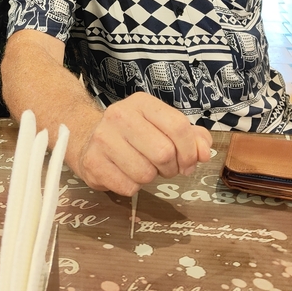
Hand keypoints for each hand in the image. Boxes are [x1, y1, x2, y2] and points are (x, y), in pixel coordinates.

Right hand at [72, 92, 212, 195]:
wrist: (87, 138)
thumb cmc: (132, 134)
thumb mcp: (161, 126)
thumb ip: (191, 137)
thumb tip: (204, 153)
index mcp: (142, 103)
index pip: (178, 126)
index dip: (190, 151)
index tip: (188, 162)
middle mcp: (120, 115)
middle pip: (164, 152)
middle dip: (170, 167)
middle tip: (164, 167)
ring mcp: (103, 138)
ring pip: (145, 173)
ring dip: (150, 178)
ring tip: (141, 168)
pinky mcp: (92, 162)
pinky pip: (128, 187)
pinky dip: (133, 187)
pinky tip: (125, 174)